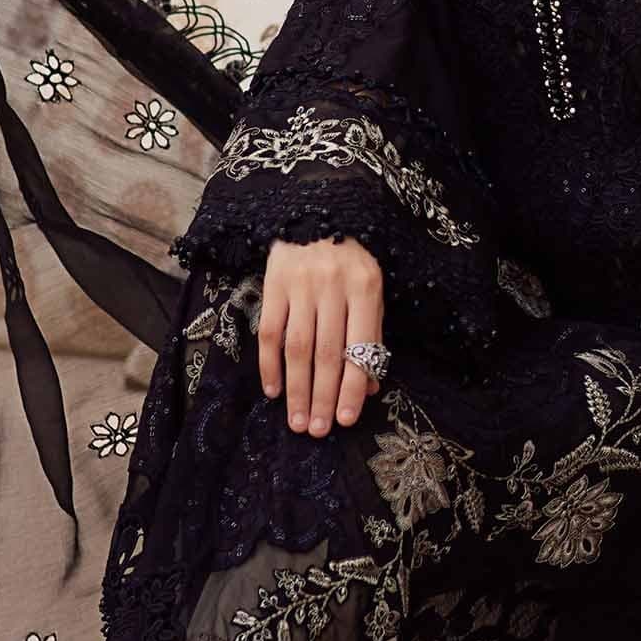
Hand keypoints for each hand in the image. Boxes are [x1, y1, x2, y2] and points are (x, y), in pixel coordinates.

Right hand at [259, 235, 384, 436]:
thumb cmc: (350, 259)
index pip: (359, 348)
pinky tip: (273, 390)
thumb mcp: (371, 289)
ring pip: (297, 347)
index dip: (352, 387)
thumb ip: (371, 335)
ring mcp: (301, 285)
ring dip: (297, 389)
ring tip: (298, 420)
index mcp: (365, 287)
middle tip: (318, 430)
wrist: (315, 210)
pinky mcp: (273, 283)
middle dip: (323, 396)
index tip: (346, 420)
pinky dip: (269, 365)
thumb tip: (368, 387)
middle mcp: (333, 286)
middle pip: (326, 353)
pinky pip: (269, 332)